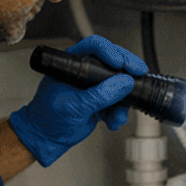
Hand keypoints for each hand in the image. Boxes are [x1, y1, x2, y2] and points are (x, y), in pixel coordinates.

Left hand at [7, 35, 146, 166]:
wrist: (48, 138)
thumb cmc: (48, 117)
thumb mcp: (74, 105)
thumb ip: (100, 95)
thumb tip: (124, 83)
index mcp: (72, 64)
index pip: (93, 47)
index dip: (109, 51)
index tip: (119, 63)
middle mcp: (85, 71)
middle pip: (112, 61)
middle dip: (127, 69)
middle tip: (138, 74)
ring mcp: (94, 86)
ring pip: (119, 83)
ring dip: (124, 99)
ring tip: (118, 115)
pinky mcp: (102, 100)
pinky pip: (118, 102)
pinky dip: (119, 113)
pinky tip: (113, 122)